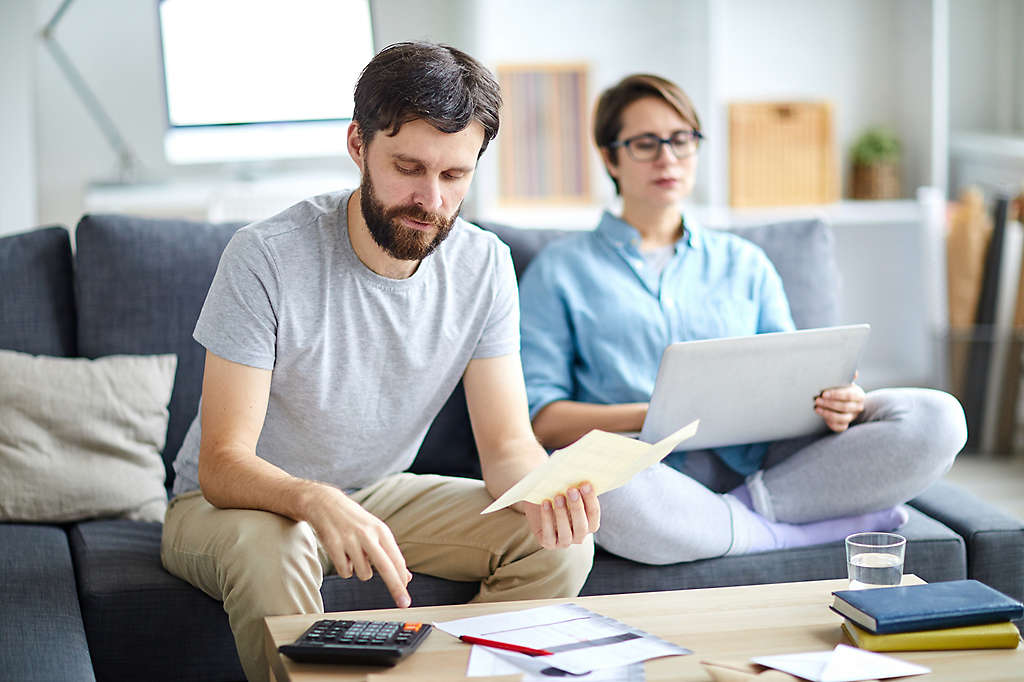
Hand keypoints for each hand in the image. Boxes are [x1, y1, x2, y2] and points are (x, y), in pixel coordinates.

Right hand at [304, 484, 412, 607]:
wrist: (325, 503)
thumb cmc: (355, 521)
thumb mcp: (375, 531)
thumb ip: (390, 553)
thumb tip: (405, 576)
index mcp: (381, 530)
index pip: (396, 559)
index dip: (402, 579)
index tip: (407, 596)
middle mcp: (367, 534)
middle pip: (385, 566)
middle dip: (396, 587)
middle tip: (404, 603)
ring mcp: (350, 540)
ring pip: (363, 574)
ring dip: (360, 570)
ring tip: (354, 554)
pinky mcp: (333, 545)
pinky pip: (345, 572)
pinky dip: (345, 569)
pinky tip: (342, 554)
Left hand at [521, 482, 599, 548]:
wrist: (537, 500)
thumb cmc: (558, 493)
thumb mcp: (568, 490)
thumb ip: (578, 487)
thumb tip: (582, 473)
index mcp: (590, 523)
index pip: (594, 514)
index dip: (591, 500)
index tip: (585, 484)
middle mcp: (579, 535)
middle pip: (582, 526)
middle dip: (577, 507)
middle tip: (572, 490)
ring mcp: (564, 541)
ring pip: (566, 533)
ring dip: (562, 514)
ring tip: (558, 497)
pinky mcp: (548, 543)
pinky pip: (549, 535)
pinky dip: (547, 519)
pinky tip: (545, 504)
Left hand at [815, 380, 864, 432]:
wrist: (842, 400)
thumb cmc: (840, 388)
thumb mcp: (844, 382)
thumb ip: (846, 376)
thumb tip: (854, 372)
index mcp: (859, 395)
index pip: (849, 395)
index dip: (836, 395)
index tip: (824, 393)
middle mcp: (858, 407)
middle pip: (845, 407)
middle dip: (829, 404)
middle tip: (817, 400)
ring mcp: (852, 417)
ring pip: (842, 418)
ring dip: (828, 414)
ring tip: (817, 408)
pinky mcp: (845, 424)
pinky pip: (840, 427)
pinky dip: (831, 423)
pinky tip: (822, 418)